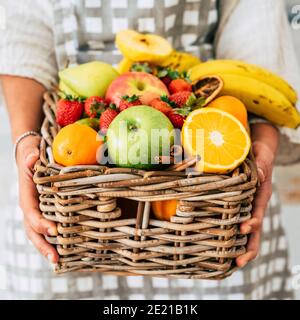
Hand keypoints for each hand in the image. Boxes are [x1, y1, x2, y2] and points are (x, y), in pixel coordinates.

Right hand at [17, 135, 58, 262]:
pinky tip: (67, 250)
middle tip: (55, 259)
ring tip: (61, 262)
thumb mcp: (30, 152)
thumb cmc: (32, 154)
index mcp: (27, 195)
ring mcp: (38, 210)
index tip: (54, 230)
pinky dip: (55, 240)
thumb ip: (30, 156)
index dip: (40, 223)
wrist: (32, 154)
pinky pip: (49, 227)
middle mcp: (31, 206)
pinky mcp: (47, 211)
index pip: (30, 212)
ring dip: (49, 247)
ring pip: (40, 233)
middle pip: (33, 230)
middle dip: (43, 245)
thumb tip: (32, 158)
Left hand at [236, 139, 275, 267]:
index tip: (243, 229)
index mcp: (262, 194)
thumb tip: (260, 176)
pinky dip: (234, 237)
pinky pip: (239, 223)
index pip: (258, 211)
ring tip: (231, 263)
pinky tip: (225, 247)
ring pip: (249, 232)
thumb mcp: (261, 156)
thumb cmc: (259, 154)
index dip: (252, 222)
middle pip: (256, 230)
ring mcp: (250, 208)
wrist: (259, 153)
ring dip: (242, 247)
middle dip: (249, 247)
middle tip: (238, 262)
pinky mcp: (242, 207)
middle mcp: (257, 204)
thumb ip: (262, 165)